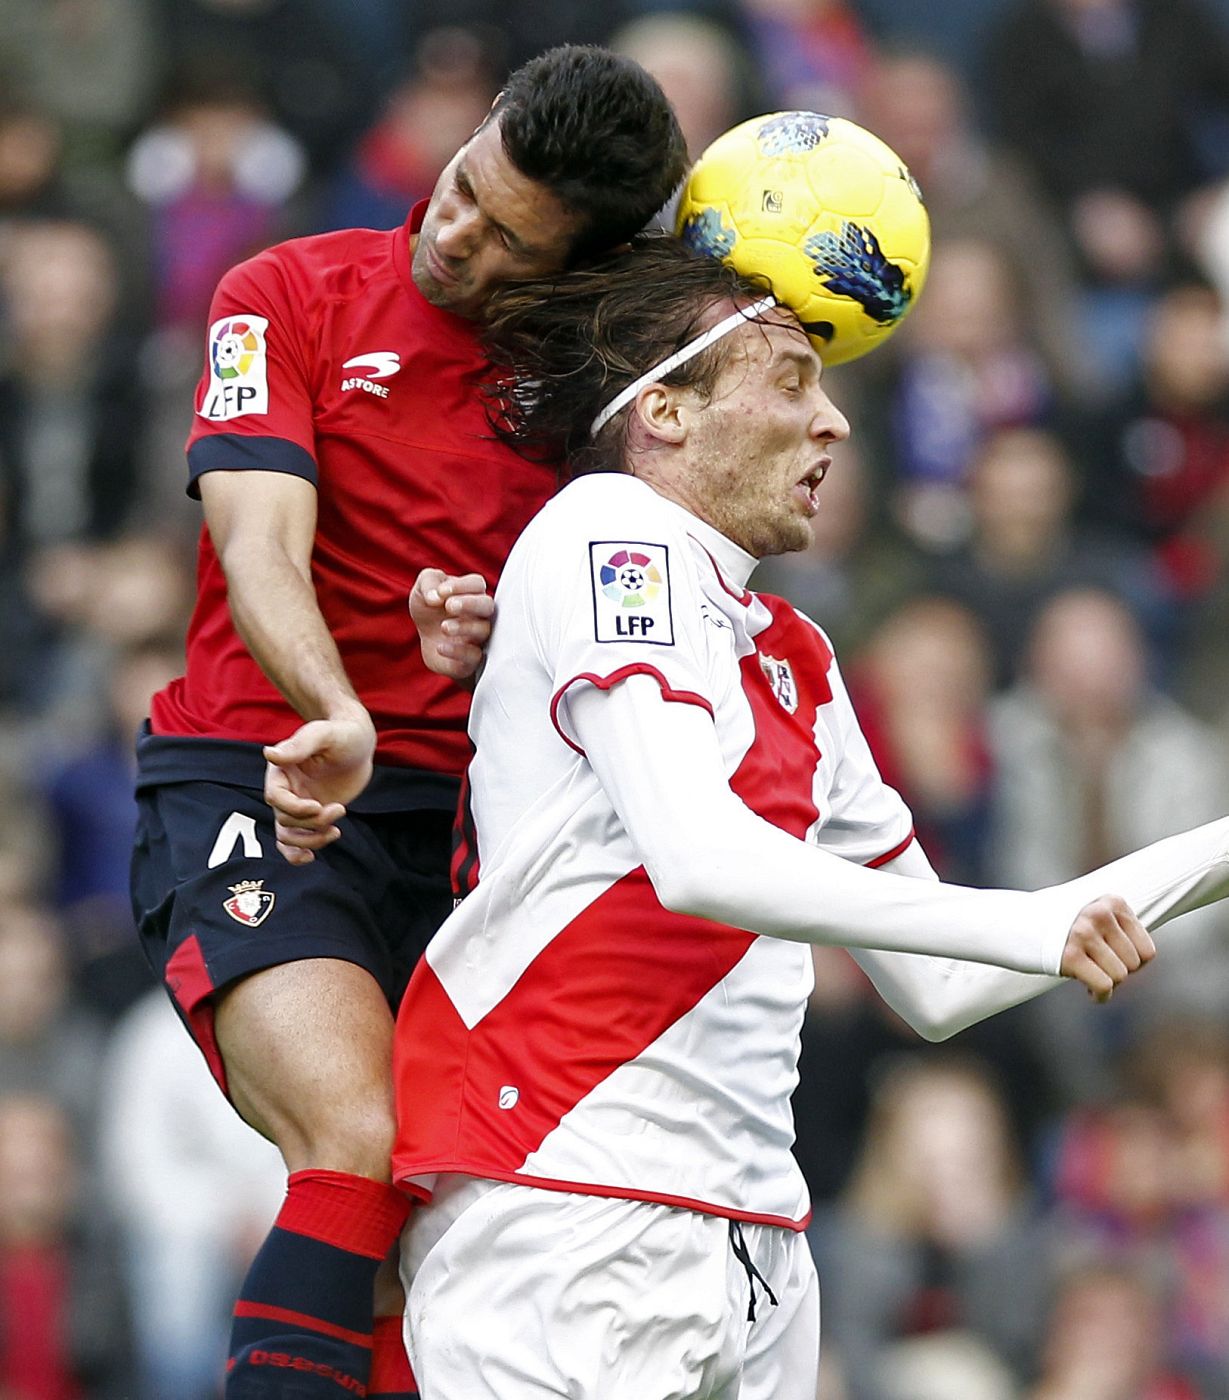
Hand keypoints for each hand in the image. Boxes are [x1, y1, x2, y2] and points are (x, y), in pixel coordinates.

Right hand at [262, 709, 375, 863]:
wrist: (358, 743)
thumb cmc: (340, 734)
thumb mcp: (322, 734)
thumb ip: (299, 745)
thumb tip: (270, 754)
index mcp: (280, 770)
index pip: (275, 798)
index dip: (295, 808)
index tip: (318, 806)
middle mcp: (284, 790)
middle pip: (285, 820)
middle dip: (312, 822)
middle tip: (339, 809)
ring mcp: (297, 804)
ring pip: (289, 835)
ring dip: (311, 840)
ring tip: (335, 832)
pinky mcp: (310, 816)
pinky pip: (294, 841)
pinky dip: (297, 853)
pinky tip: (311, 856)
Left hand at [409, 569, 493, 682]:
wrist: (427, 640)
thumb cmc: (431, 609)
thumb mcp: (423, 589)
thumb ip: (428, 582)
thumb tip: (435, 596)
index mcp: (471, 593)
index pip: (476, 584)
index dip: (461, 585)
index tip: (441, 591)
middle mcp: (480, 614)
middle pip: (487, 605)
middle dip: (470, 604)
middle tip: (449, 605)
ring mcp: (478, 637)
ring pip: (483, 631)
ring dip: (464, 627)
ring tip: (444, 627)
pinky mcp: (471, 659)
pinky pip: (473, 656)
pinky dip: (458, 652)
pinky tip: (440, 647)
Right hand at [1059, 894, 1154, 1001]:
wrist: (1011, 922)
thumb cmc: (1058, 925)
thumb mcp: (1092, 915)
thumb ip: (1118, 930)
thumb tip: (1144, 960)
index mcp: (1112, 902)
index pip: (1147, 950)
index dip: (1133, 964)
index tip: (1113, 964)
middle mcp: (1100, 914)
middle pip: (1134, 965)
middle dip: (1118, 973)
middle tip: (1098, 971)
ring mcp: (1083, 933)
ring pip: (1120, 977)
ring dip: (1107, 984)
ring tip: (1090, 978)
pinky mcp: (1069, 955)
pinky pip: (1104, 986)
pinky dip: (1100, 996)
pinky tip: (1089, 991)